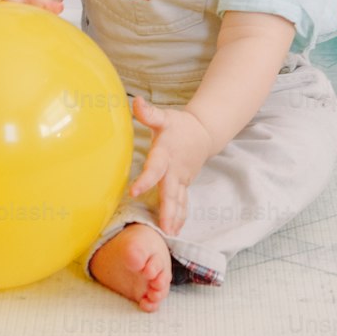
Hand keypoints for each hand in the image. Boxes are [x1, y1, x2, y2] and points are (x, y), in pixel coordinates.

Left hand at [127, 97, 212, 235]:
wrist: (203, 132)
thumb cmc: (178, 125)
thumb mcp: (164, 117)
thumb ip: (149, 113)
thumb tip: (135, 101)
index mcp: (166, 154)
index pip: (154, 169)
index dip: (145, 180)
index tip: (134, 191)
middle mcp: (174, 171)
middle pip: (170, 192)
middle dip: (167, 210)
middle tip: (164, 228)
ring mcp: (181, 180)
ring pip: (178, 201)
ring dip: (174, 218)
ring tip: (170, 234)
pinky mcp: (184, 186)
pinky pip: (183, 204)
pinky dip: (180, 218)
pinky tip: (175, 231)